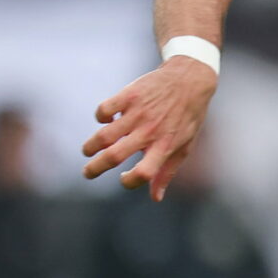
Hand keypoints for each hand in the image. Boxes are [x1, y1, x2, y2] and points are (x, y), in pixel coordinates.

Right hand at [81, 56, 218, 199]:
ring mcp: (138, 113)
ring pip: (104, 135)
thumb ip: (167, 172)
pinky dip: (101, 118)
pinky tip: (106, 121)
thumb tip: (155, 198)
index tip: (124, 178)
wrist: (189, 80)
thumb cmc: (187, 118)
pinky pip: (104, 111)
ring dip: (91, 146)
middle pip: (114, 156)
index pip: (144, 173)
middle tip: (87, 173)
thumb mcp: (184, 146)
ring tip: (88, 151)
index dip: (130, 181)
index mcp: (165, 147)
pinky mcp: (128, 95)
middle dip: (94, 169)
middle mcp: (150, 132)